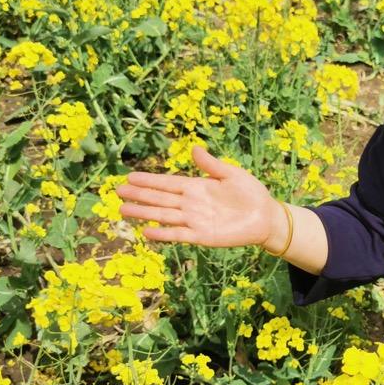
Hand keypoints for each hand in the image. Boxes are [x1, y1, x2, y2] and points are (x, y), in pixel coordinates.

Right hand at [116, 145, 280, 248]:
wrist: (266, 216)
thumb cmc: (251, 192)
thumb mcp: (232, 174)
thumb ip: (211, 165)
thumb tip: (194, 148)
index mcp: (196, 186)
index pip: (167, 183)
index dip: (149, 180)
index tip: (130, 177)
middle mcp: (191, 203)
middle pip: (160, 199)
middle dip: (139, 195)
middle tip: (117, 192)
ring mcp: (195, 220)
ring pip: (164, 216)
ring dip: (144, 213)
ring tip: (123, 210)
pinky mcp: (202, 236)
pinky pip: (179, 235)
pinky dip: (163, 234)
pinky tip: (147, 231)